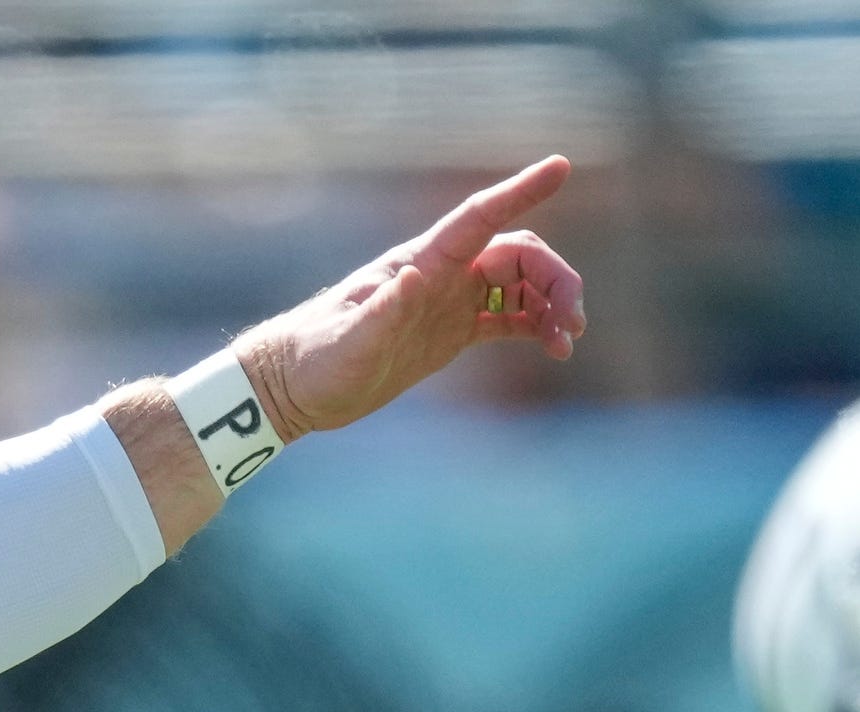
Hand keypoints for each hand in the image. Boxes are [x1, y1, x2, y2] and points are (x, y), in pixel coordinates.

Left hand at [245, 158, 582, 439]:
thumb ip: (381, 312)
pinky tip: (553, 347)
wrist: (294, 389)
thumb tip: (412, 275)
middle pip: (520, 255)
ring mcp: (450, 300)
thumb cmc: (315, 361)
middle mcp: (442, 274)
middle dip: (556, 279)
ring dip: (552, 305)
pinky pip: (509, 318)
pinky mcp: (451, 331)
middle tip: (573, 323)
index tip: (560, 166)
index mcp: (421, 264)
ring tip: (565, 344)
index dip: (519, 191)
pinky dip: (536, 327)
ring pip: (522, 285)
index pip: (479, 217)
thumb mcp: (347, 343)